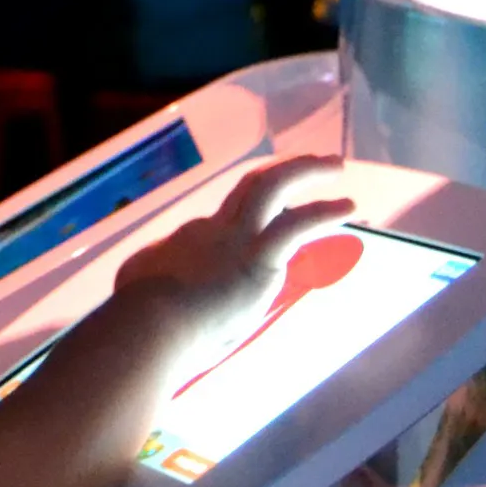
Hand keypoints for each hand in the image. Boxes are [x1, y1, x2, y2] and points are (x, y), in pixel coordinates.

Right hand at [112, 152, 355, 334]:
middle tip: (313, 161)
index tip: (271, 231)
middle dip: (285, 171)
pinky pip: (299, 223)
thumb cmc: (138, 316)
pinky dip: (325, 211)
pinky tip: (347, 206)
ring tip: (334, 164)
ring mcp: (238, 239)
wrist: (150, 325)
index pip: (227, 222)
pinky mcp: (260, 258)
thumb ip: (155, 274)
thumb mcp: (138, 285)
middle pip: (253, 185)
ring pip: (274, 186)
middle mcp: (215, 228)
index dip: (250, 223)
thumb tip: (152, 276)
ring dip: (307, 172)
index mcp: (190, 240)